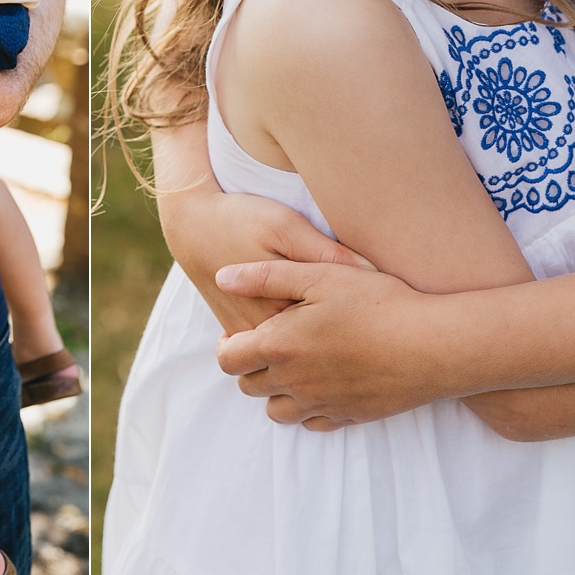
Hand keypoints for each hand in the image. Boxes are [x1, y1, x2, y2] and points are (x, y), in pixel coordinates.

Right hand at [162, 186, 372, 334]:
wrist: (192, 224)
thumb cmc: (242, 219)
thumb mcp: (287, 227)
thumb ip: (325, 252)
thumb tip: (371, 271)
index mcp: (277, 313)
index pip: (332, 336)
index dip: (361, 325)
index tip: (381, 309)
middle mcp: (259, 334)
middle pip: (315, 351)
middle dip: (343, 341)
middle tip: (369, 323)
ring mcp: (247, 335)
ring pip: (295, 354)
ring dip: (320, 345)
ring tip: (346, 325)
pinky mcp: (239, 329)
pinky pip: (276, 348)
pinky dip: (298, 341)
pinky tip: (316, 324)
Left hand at [213, 260, 438, 427]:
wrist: (433, 344)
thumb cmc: (377, 302)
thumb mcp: (318, 274)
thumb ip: (264, 276)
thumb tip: (222, 277)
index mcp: (280, 346)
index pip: (228, 359)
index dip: (227, 344)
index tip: (243, 330)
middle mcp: (295, 383)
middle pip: (249, 387)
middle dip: (251, 366)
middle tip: (272, 342)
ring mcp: (322, 404)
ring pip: (277, 411)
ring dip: (276, 391)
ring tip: (296, 364)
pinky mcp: (349, 417)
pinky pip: (313, 423)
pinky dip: (308, 407)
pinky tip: (324, 382)